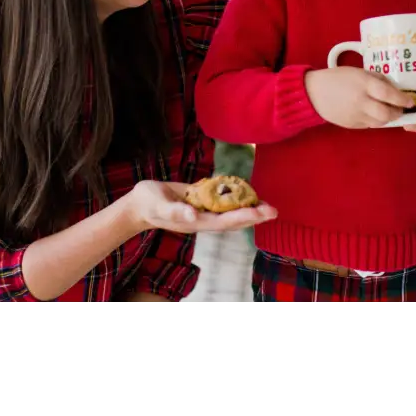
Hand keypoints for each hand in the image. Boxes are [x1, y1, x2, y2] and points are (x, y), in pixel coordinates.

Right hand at [128, 180, 276, 234]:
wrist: (140, 204)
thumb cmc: (149, 204)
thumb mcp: (160, 206)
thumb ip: (176, 212)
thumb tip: (193, 216)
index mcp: (196, 221)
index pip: (225, 221)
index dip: (243, 217)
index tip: (259, 212)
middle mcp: (204, 219)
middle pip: (233, 220)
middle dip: (254, 216)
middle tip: (274, 211)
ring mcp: (204, 212)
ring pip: (231, 213)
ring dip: (250, 209)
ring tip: (268, 206)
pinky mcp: (202, 203)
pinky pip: (223, 203)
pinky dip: (237, 200)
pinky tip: (249, 194)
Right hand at [305, 66, 415, 128]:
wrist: (314, 92)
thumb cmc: (338, 78)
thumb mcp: (359, 72)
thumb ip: (377, 79)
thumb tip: (395, 88)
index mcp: (364, 84)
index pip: (388, 94)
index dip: (402, 99)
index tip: (411, 102)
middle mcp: (361, 101)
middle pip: (386, 114)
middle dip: (397, 113)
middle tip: (401, 109)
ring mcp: (356, 115)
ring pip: (379, 123)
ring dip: (387, 118)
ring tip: (388, 111)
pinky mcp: (351, 125)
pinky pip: (369, 125)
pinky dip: (374, 120)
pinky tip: (373, 113)